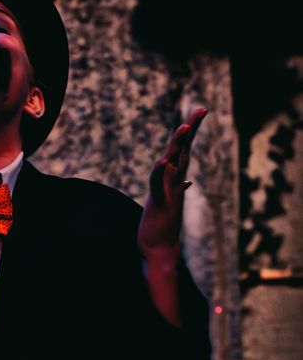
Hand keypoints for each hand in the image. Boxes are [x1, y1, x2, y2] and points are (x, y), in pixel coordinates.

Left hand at [138, 108, 207, 262]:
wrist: (160, 250)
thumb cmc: (161, 226)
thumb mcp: (167, 201)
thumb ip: (176, 188)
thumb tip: (187, 181)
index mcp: (174, 179)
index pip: (183, 150)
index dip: (190, 131)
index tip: (199, 112)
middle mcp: (174, 183)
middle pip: (183, 150)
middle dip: (191, 129)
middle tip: (202, 109)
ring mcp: (168, 193)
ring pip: (173, 164)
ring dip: (178, 146)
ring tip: (184, 127)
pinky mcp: (158, 204)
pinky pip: (158, 185)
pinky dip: (159, 172)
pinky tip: (163, 161)